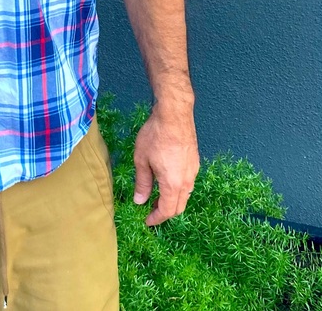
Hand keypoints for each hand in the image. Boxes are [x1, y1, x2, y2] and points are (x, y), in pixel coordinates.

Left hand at [133, 99, 199, 225]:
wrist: (174, 115)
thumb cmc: (155, 136)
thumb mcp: (142, 160)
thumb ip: (142, 183)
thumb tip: (140, 201)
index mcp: (173, 184)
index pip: (168, 211)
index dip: (156, 218)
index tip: (146, 221)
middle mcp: (187, 181)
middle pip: (179, 207)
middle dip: (165, 212)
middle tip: (150, 211)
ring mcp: (193, 171)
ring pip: (185, 195)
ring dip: (172, 200)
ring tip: (156, 196)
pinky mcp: (195, 162)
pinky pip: (188, 183)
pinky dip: (178, 189)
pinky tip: (166, 181)